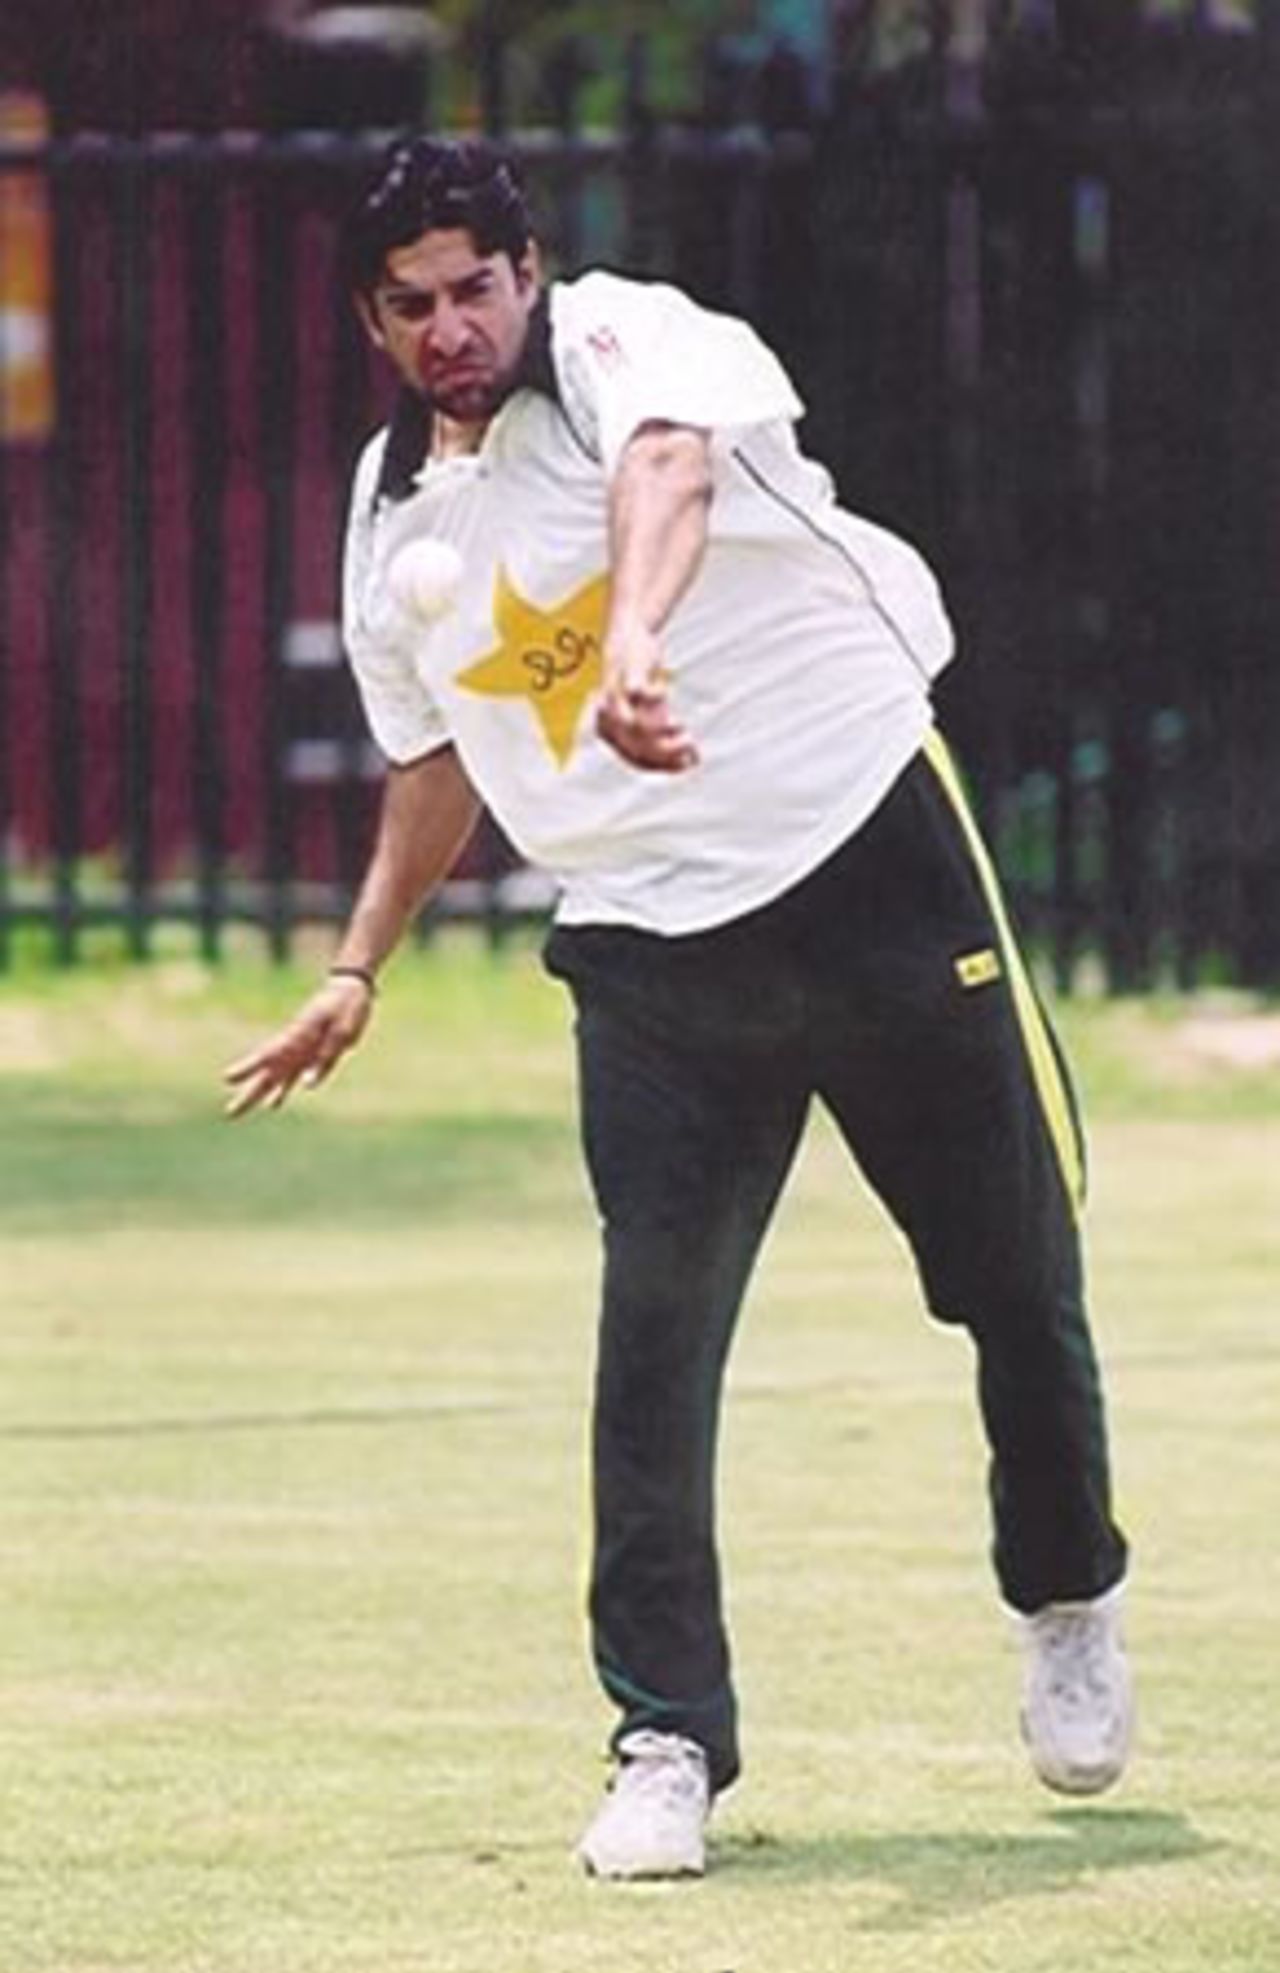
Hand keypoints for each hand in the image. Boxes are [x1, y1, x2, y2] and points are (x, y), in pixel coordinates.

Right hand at [222, 976, 374, 1118]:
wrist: (350, 990)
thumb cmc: (346, 1006)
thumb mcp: (342, 1030)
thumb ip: (326, 1056)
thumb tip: (307, 1085)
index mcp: (298, 1035)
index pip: (268, 1054)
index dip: (247, 1067)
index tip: (226, 1078)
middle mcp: (294, 1046)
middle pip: (267, 1073)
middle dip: (248, 1092)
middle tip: (230, 1113)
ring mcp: (300, 1051)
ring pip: (276, 1077)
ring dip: (260, 1094)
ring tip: (237, 1112)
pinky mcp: (310, 1055)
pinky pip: (294, 1076)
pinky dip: (283, 1090)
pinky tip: (273, 1105)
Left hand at [596, 621, 699, 773]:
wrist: (626, 640)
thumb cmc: (640, 684)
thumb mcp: (653, 715)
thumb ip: (667, 737)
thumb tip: (693, 760)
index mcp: (609, 732)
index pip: (636, 760)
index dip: (663, 765)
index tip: (688, 763)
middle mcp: (608, 717)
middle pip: (635, 747)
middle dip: (666, 752)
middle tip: (691, 744)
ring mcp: (616, 695)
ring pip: (634, 725)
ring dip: (661, 731)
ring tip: (683, 727)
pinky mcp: (626, 674)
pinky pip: (637, 691)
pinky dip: (653, 695)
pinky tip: (664, 691)